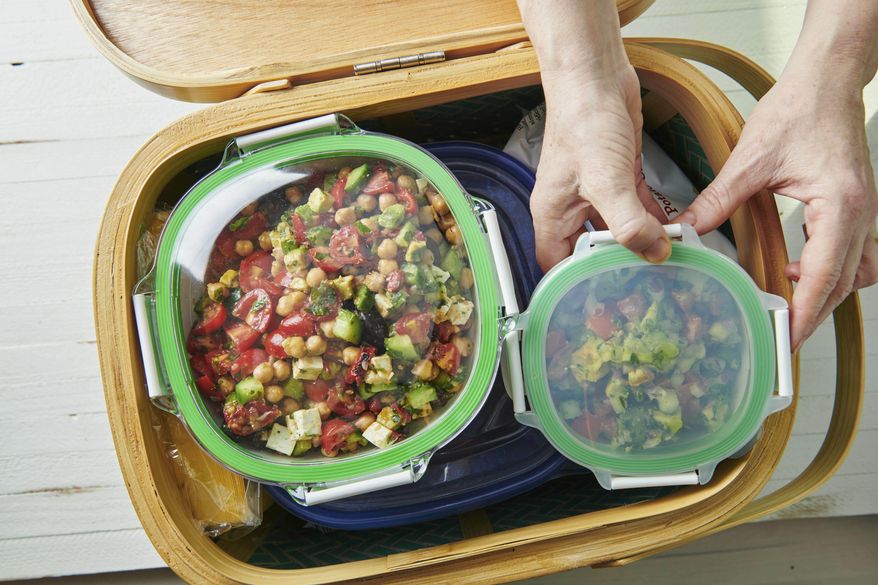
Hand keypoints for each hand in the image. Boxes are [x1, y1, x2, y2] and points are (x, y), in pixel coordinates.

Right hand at [532, 65, 668, 270]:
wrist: (595, 75)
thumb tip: (655, 253)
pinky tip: (671, 230)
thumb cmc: (583, 122)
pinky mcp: (617, 174)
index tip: (602, 302)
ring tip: (663, 262)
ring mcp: (595, 190)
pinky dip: (650, 218)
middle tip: (641, 287)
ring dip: (638, 242)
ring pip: (615, 229)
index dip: (574, 284)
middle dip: (613, 267)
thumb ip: (628, 223)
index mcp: (553, 214)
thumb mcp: (606, 181)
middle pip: (589, 250)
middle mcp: (571, 206)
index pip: (556, 264)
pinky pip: (633, 207)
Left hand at [677, 73, 877, 349]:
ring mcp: (863, 211)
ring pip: (854, 272)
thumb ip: (718, 198)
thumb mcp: (751, 159)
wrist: (828, 80)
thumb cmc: (800, 110)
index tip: (787, 339)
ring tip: (786, 302)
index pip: (825, 276)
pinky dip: (827, 269)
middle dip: (814, 313)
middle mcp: (860, 214)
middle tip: (781, 336)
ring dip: (824, 292)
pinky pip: (851, 253)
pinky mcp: (854, 206)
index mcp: (840, 206)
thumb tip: (687, 227)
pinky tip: (794, 267)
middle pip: (844, 283)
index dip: (806, 313)